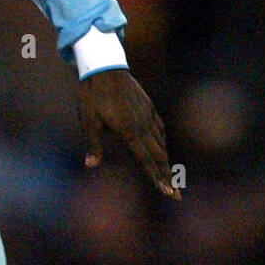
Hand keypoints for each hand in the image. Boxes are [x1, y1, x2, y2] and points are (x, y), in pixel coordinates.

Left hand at [77, 69, 180, 199]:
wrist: (104, 68)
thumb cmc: (92, 97)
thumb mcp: (88, 122)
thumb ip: (93, 145)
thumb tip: (90, 165)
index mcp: (129, 132)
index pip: (146, 161)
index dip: (157, 178)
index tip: (168, 192)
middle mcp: (142, 126)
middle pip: (159, 157)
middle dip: (167, 178)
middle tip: (176, 196)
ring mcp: (147, 115)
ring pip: (161, 143)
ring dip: (166, 162)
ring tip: (171, 178)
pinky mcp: (148, 107)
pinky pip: (159, 128)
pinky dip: (163, 141)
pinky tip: (163, 147)